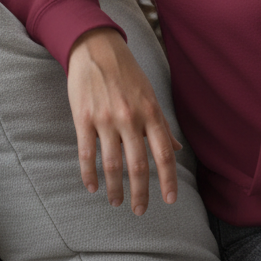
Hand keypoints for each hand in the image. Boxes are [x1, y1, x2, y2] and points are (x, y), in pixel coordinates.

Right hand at [67, 27, 181, 214]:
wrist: (96, 49)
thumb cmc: (128, 74)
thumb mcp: (150, 96)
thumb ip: (162, 126)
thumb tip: (176, 150)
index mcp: (151, 112)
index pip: (164, 153)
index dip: (169, 179)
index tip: (171, 200)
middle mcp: (131, 118)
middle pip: (138, 165)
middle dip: (141, 193)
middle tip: (140, 211)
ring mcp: (105, 119)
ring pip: (112, 164)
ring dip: (115, 188)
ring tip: (117, 202)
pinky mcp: (83, 119)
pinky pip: (86, 153)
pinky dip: (89, 174)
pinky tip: (92, 187)